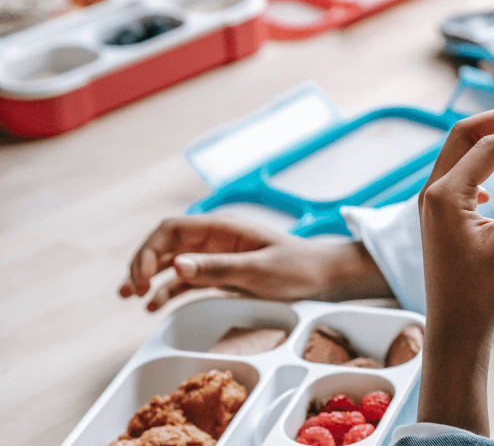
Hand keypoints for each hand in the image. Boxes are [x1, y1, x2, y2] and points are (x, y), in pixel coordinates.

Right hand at [120, 214, 389, 310]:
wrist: (325, 277)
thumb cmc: (297, 269)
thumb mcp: (258, 271)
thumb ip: (217, 268)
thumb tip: (177, 265)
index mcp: (223, 227)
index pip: (171, 229)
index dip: (149, 250)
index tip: (142, 277)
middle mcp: (216, 238)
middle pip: (166, 243)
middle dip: (143, 263)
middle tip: (131, 290)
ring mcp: (218, 255)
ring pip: (173, 261)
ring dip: (149, 276)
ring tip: (130, 296)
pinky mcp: (223, 274)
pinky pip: (189, 279)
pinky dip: (169, 290)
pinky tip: (153, 305)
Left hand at [416, 108, 493, 433]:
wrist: (454, 328)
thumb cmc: (481, 292)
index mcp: (445, 194)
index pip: (489, 145)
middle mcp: (431, 191)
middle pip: (464, 133)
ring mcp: (431, 202)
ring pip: (459, 150)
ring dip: (492, 139)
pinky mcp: (437, 214)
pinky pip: (456, 172)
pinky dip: (480, 162)